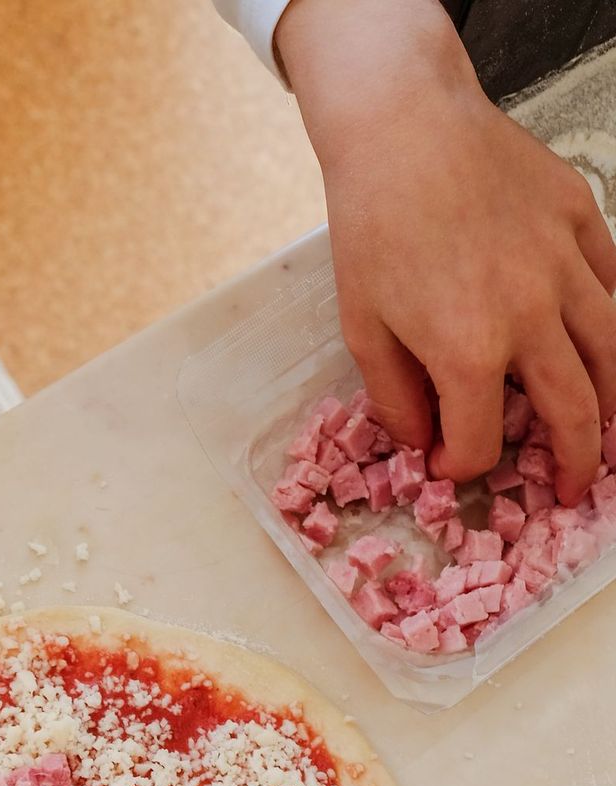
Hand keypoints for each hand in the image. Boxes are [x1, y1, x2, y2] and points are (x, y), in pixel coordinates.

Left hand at [278, 0, 615, 501]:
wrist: (405, 130)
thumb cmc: (373, 228)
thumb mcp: (363, 327)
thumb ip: (395, 396)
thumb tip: (421, 442)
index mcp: (469, 350)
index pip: (482, 440)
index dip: (463, 465)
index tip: (450, 465)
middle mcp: (531, 316)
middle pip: (575, 412)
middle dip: (577, 462)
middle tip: (576, 488)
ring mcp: (566, 266)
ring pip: (614, 353)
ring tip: (609, 431)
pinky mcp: (582, 221)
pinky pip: (615, 286)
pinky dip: (614, 328)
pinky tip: (606, 351)